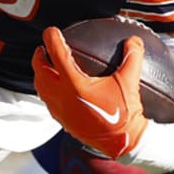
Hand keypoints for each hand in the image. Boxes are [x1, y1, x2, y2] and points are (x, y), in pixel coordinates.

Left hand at [31, 26, 147, 158]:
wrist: (121, 143)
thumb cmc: (125, 113)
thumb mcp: (129, 82)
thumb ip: (132, 58)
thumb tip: (134, 39)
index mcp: (74, 85)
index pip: (57, 55)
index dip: (52, 40)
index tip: (51, 30)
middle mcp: (61, 96)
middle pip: (40, 71)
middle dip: (39, 57)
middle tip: (43, 47)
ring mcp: (58, 109)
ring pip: (40, 87)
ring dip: (40, 73)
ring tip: (46, 64)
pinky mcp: (61, 119)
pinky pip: (47, 99)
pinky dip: (46, 88)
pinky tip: (56, 86)